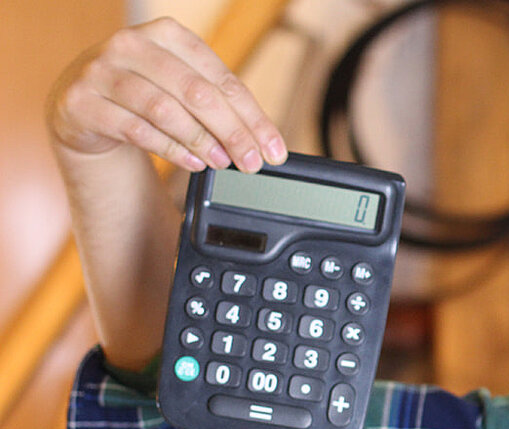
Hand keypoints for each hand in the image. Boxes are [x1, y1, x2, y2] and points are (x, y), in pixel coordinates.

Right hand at [47, 17, 285, 172]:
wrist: (84, 105)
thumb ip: (218, 106)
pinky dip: (170, 149)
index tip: (274, 149)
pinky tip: (192, 162)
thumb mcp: (181, 88)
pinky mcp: (83, 102)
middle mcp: (132, 45)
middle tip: (252, 162)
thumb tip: (261, 141)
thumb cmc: (145, 93)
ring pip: (165, 110)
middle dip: (233, 133)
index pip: (222, 79)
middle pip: (197, 93)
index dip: (253, 117)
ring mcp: (102, 71)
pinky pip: (136, 129)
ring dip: (201, 141)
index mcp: (167, 34)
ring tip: (222, 162)